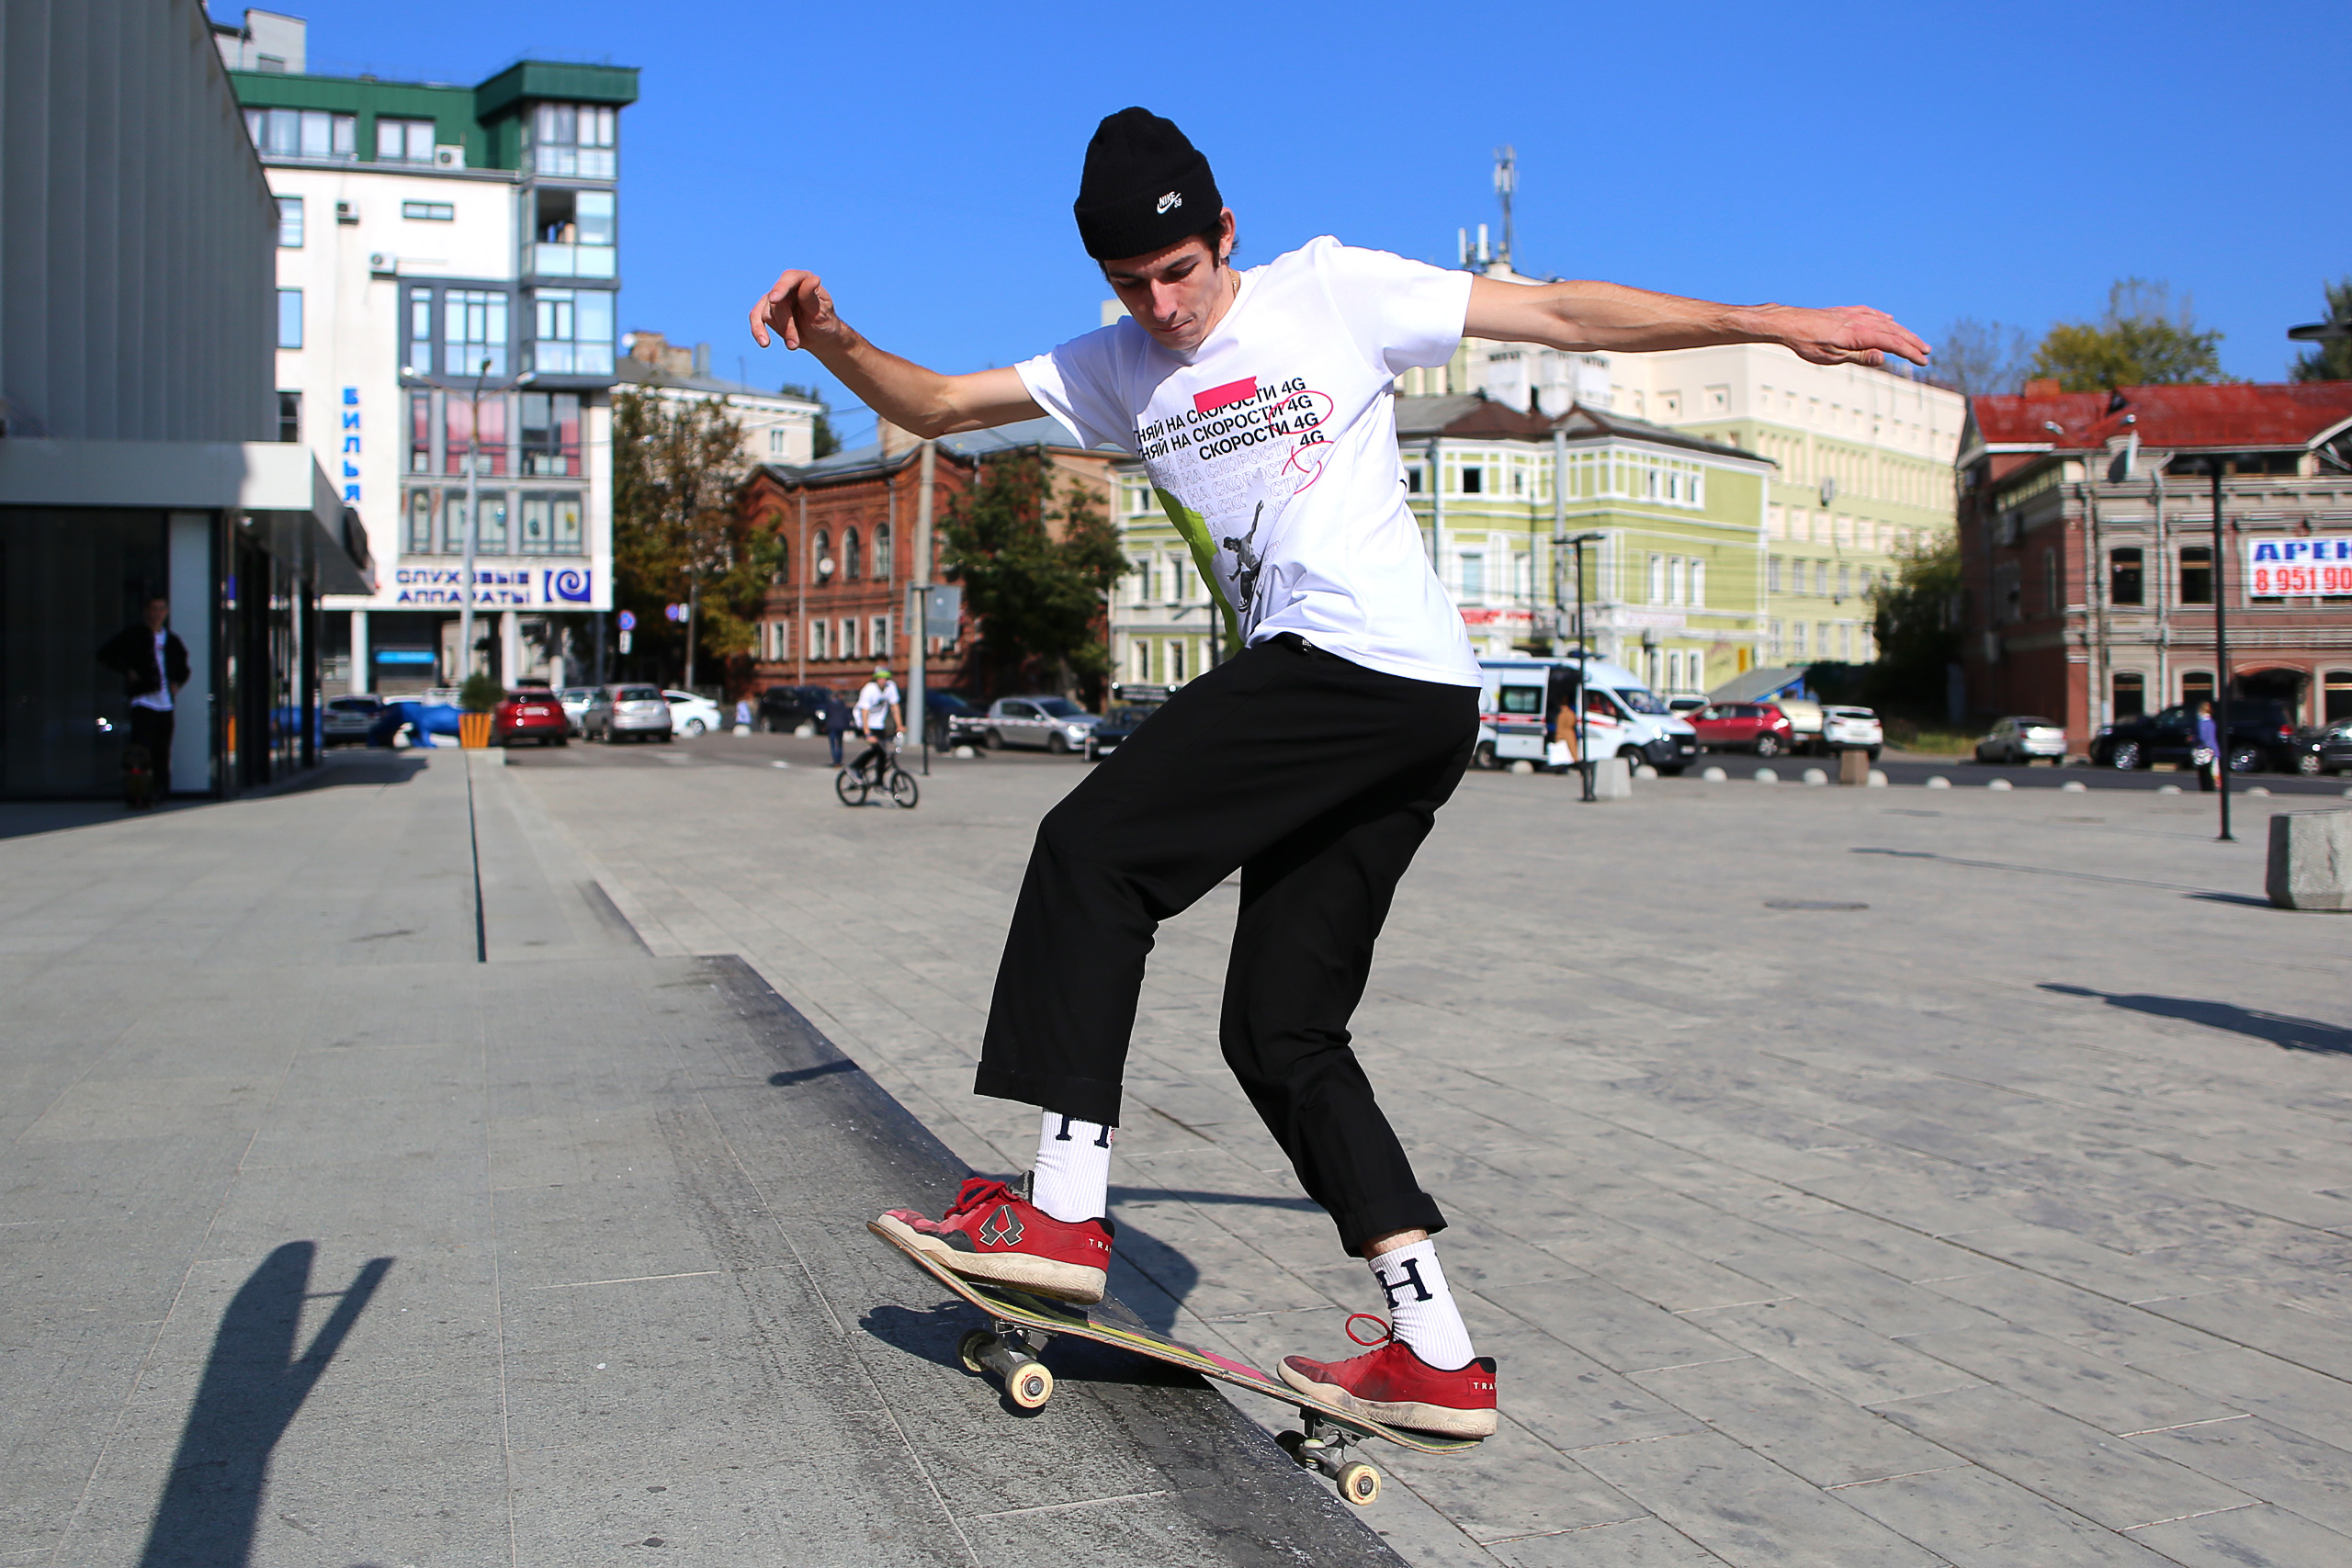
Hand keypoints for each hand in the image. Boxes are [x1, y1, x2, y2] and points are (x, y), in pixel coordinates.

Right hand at [748, 269, 842, 351]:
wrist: (819, 336)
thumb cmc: (824, 320)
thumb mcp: (822, 311)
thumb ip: (811, 297)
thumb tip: (813, 279)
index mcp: (803, 279)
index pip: (789, 278)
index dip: (781, 287)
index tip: (774, 299)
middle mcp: (787, 286)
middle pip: (777, 303)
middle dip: (786, 325)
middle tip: (795, 344)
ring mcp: (774, 298)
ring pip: (767, 313)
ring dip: (781, 331)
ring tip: (794, 345)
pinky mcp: (766, 311)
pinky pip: (755, 318)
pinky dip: (758, 330)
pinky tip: (764, 343)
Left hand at [1764, 304, 1930, 368]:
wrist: (1790, 323)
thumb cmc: (1809, 343)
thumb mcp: (1834, 357)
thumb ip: (1861, 357)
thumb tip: (1885, 358)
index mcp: (1862, 334)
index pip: (1894, 344)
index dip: (1910, 353)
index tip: (1923, 361)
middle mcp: (1862, 321)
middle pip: (1894, 332)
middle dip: (1912, 342)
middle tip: (1927, 352)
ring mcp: (1854, 314)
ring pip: (1884, 323)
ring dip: (1901, 331)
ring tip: (1913, 340)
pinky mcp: (1845, 312)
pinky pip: (1871, 313)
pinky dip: (1883, 318)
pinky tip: (1888, 320)